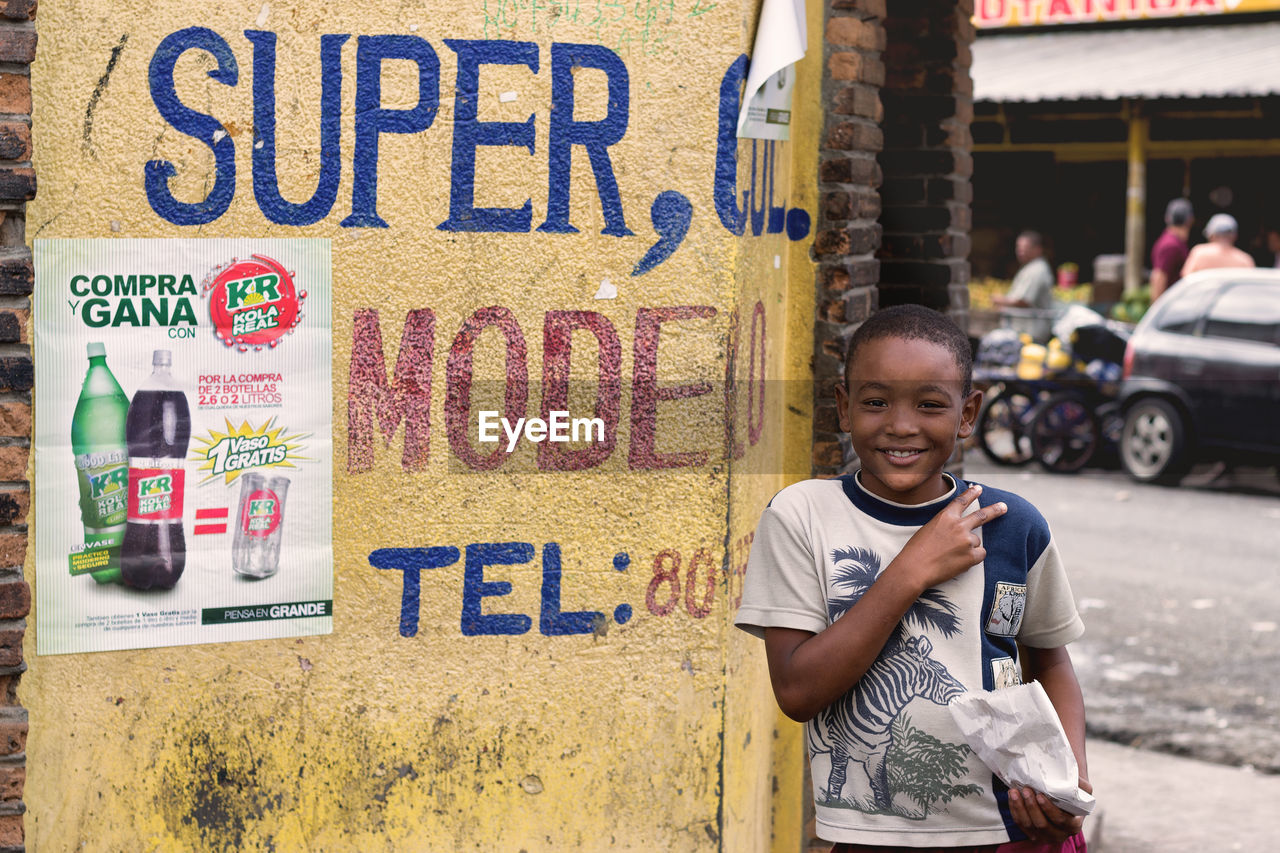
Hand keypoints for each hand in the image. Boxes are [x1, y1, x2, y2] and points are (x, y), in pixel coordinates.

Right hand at [891, 485, 1006, 589]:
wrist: (914, 569)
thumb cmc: (916, 551)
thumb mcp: (928, 529)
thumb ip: (946, 525)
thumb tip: (962, 529)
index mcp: (946, 517)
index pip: (962, 501)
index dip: (971, 493)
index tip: (978, 488)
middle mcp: (959, 526)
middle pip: (981, 516)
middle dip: (995, 510)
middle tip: (1004, 507)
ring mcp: (967, 541)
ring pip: (976, 542)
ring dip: (968, 547)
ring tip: (951, 555)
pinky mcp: (972, 556)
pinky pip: (979, 555)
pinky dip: (972, 558)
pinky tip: (958, 562)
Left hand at [1007, 779, 1090, 844]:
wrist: (1062, 796)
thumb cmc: (1071, 792)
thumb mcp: (1082, 788)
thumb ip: (1081, 785)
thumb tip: (1072, 781)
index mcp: (1073, 825)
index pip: (1060, 820)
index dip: (1049, 809)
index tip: (1040, 795)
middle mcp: (1060, 834)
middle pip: (1042, 824)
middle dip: (1032, 807)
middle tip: (1026, 790)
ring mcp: (1045, 836)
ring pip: (1029, 825)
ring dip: (1020, 807)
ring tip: (1015, 791)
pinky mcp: (1032, 833)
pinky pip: (1020, 824)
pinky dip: (1015, 809)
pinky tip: (1012, 797)